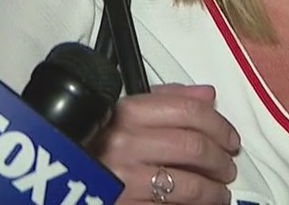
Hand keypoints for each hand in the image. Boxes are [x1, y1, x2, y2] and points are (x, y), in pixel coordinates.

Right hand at [94, 84, 240, 203]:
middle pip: (194, 147)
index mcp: (127, 113)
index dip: (220, 125)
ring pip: (189, 185)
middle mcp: (126, 144)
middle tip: (227, 167)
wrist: (58, 176)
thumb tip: (207, 95)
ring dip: (214, 191)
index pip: (188, 111)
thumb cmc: (97, 142)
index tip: (230, 138)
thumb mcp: (124, 113)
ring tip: (219, 193)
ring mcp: (126, 179)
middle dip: (220, 160)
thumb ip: (166, 100)